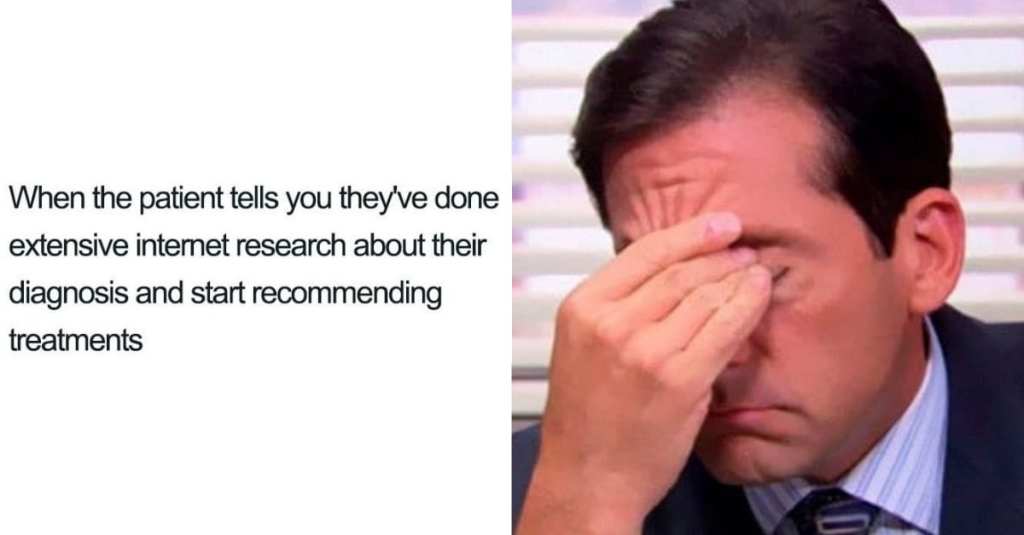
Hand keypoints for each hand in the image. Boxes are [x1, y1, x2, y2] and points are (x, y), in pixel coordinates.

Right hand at [516, 212, 771, 534]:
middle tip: (743, 247)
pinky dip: (747, 304)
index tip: (719, 224)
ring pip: (705, 294)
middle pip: (679, 271)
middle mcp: (612, 323)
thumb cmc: (587, 418)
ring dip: (737, 276)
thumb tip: (671, 271)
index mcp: (583, 308)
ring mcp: (646, 351)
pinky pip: (725, 328)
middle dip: (720, 254)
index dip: (690, 233)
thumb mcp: (582, 345)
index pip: (644, 253)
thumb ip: (618, 307)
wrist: (589, 477)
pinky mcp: (680, 379)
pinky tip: (759, 293)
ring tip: (755, 269)